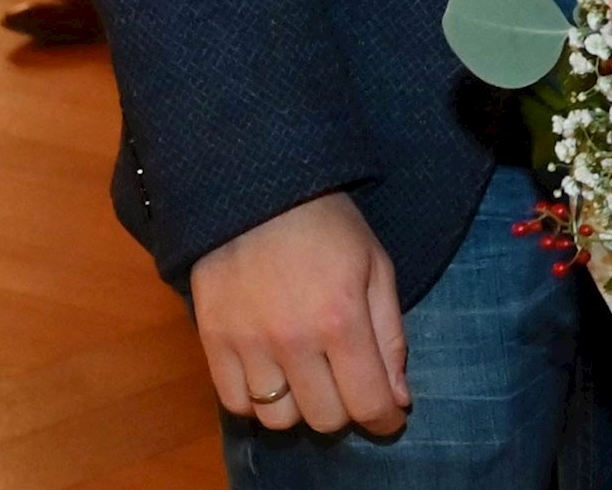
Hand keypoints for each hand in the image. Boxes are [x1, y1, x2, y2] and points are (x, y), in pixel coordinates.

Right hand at [191, 192, 409, 437]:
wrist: (258, 191)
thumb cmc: (329, 226)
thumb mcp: (376, 268)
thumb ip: (390, 337)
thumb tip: (398, 399)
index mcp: (342, 319)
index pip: (368, 401)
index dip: (385, 420)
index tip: (389, 418)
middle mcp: (294, 340)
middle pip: (324, 419)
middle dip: (345, 409)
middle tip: (347, 385)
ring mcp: (249, 344)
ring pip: (279, 419)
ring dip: (299, 406)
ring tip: (307, 378)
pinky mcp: (213, 342)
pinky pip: (235, 404)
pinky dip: (256, 401)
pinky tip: (271, 375)